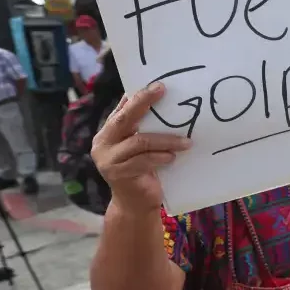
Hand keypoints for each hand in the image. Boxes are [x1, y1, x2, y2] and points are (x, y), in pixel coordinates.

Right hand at [90, 82, 191, 212]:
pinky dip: (160, 157)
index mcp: (107, 133)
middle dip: (144, 103)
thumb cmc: (141, 171)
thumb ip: (141, 127)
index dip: (138, 96)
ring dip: (165, 140)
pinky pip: (142, 161)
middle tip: (163, 91)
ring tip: (186, 141)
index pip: (122, 109)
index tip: (158, 85)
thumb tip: (153, 100)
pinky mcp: (118, 174)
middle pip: (125, 119)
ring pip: (139, 142)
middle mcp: (103, 143)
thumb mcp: (140, 147)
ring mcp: (108, 160)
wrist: (134, 205)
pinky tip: (173, 157)